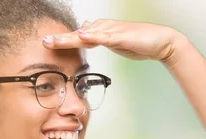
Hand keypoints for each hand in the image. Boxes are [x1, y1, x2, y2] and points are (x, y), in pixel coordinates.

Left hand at [42, 19, 188, 64]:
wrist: (161, 42)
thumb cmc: (140, 43)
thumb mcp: (115, 41)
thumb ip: (100, 39)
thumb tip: (84, 34)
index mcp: (101, 30)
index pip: (78, 37)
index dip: (62, 41)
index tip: (47, 44)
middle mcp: (104, 28)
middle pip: (78, 35)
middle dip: (60, 39)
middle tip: (43, 41)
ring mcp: (112, 31)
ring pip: (86, 35)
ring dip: (70, 38)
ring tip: (54, 41)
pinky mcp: (120, 36)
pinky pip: (104, 37)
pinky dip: (92, 37)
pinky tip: (82, 36)